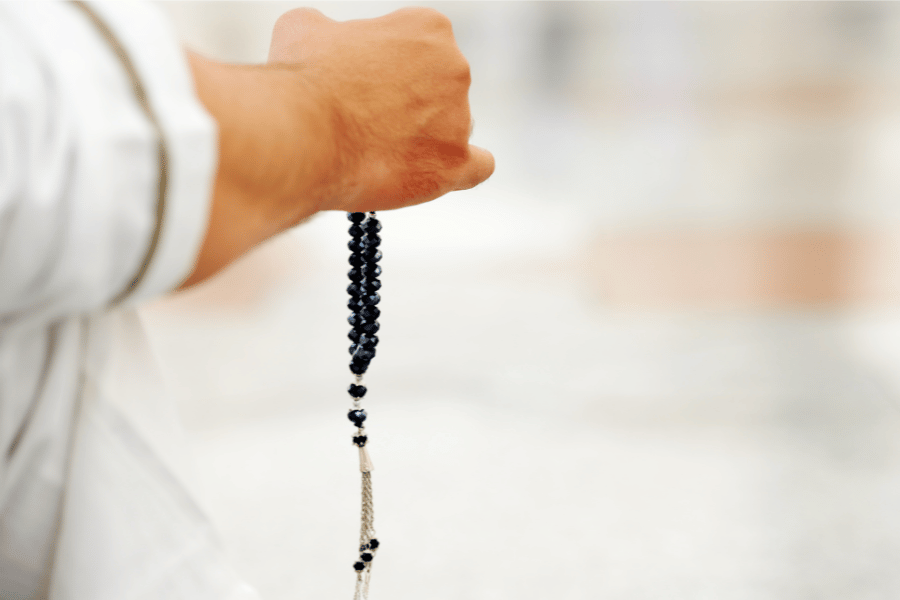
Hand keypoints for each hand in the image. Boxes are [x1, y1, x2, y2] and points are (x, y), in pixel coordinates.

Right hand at [181, 8, 492, 288]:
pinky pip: (478, 166)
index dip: (391, 70)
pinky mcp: (454, 163)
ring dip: (425, 138)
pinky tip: (439, 170)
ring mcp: (459, 118)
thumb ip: (330, 33)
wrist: (304, 134)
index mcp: (428, 28)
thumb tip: (326, 44)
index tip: (368, 87)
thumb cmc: (305, 80)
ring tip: (379, 151)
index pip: (421, 49)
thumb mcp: (304, 29)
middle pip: (441, 90)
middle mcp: (454, 68)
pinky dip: (460, 169)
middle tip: (370, 121)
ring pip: (453, 129)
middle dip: (410, 105)